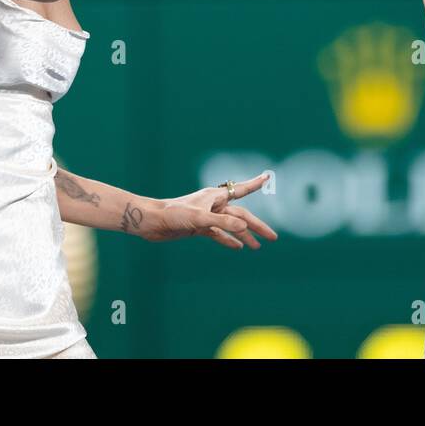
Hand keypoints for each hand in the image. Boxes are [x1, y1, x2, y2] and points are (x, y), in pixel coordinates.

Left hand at [143, 173, 278, 248]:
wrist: (151, 222)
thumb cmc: (173, 214)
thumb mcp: (199, 218)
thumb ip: (222, 222)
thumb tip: (244, 228)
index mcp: (214, 197)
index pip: (240, 190)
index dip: (255, 185)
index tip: (267, 177)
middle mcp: (213, 205)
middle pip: (241, 215)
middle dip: (257, 225)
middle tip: (273, 237)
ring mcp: (206, 216)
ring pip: (232, 225)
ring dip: (245, 235)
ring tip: (258, 247)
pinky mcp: (199, 227)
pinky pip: (219, 234)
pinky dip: (229, 240)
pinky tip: (238, 247)